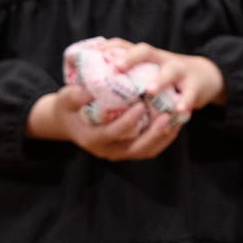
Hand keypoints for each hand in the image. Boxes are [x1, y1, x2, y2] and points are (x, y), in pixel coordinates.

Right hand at [26, 38, 218, 161]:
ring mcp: (118, 153)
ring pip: (146, 151)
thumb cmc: (68, 107)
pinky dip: (164, 137)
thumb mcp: (65, 99)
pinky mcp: (128, 150)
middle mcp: (106, 150)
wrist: (68, 121)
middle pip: (134, 148)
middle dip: (153, 133)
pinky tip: (175, 122)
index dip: (127, 122)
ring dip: (163, 136)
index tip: (140, 106)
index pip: (112, 134)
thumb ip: (75, 96)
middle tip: (167, 116)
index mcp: (90, 139)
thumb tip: (88, 90)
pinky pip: (150, 148)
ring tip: (177, 118)